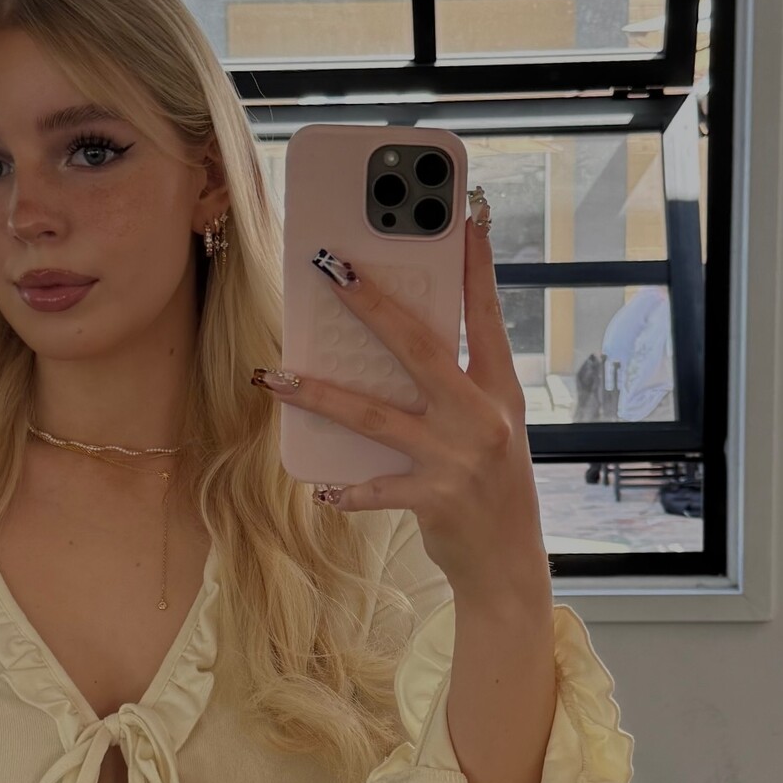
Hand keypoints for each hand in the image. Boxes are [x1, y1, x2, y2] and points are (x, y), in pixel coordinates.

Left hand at [258, 207, 548, 599]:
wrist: (508, 563)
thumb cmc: (490, 488)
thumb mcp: (489, 429)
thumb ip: (454, 390)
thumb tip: (391, 347)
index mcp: (500, 391)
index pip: (486, 316)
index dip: (475, 267)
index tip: (462, 219)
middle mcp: (482, 417)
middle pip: (418, 347)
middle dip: (371, 304)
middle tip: (330, 268)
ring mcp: (457, 457)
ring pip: (375, 416)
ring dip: (318, 394)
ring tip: (274, 376)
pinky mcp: (434, 499)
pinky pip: (376, 489)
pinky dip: (346, 491)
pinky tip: (321, 489)